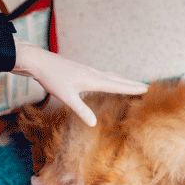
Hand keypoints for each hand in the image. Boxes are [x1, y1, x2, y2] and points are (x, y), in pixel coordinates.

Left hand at [11, 37, 147, 126]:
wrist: (38, 61)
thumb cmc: (52, 78)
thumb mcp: (66, 97)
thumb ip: (81, 110)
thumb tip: (94, 124)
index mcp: (93, 80)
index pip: (118, 86)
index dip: (132, 88)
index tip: (146, 89)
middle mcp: (94, 73)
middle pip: (118, 79)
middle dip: (132, 84)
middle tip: (146, 86)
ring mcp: (88, 71)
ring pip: (111, 76)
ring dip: (123, 80)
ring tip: (132, 83)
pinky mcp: (82, 71)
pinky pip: (104, 75)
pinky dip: (112, 78)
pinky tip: (108, 81)